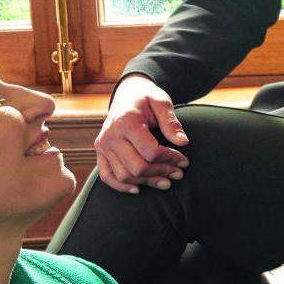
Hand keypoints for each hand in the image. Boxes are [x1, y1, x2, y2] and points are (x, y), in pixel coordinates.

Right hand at [94, 74, 189, 192]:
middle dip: (161, 172)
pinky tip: (139, 189)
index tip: (184, 161)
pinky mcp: (100, 152)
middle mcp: (111, 135)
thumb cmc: (146, 98)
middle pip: (137, 167)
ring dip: (147, 182)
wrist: (127, 94)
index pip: (151, 151)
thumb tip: (183, 142)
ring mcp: (103, 145)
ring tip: (166, 181)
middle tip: (178, 173)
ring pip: (124, 175)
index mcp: (126, 121)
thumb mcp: (162, 102)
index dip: (170, 159)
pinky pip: (107, 176)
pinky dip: (121, 186)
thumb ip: (171, 122)